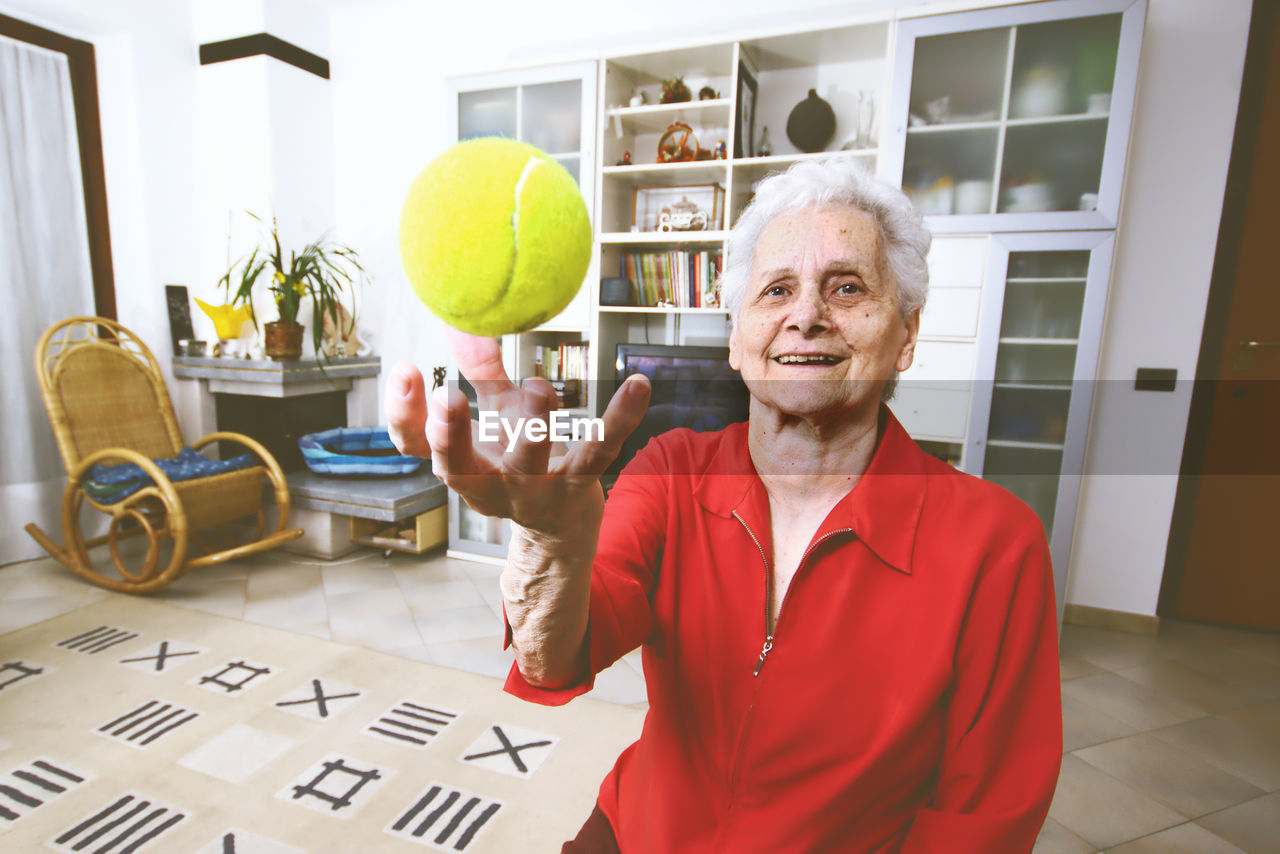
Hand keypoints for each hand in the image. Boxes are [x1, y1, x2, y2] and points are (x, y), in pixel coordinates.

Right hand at [386, 328, 650, 537]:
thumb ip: (479, 370)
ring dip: (531, 428)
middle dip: (451, 435)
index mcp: (459, 463)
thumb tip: (459, 319)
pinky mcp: (579, 485)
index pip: (416, 444)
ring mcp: (534, 489)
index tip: (405, 369)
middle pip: (459, 467)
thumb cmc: (519, 457)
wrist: (561, 521)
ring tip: (538, 389)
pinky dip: (621, 417)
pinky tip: (639, 383)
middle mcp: (489, 483)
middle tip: (448, 396)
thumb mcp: (494, 413)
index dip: (404, 412)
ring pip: (528, 464)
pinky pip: (600, 450)